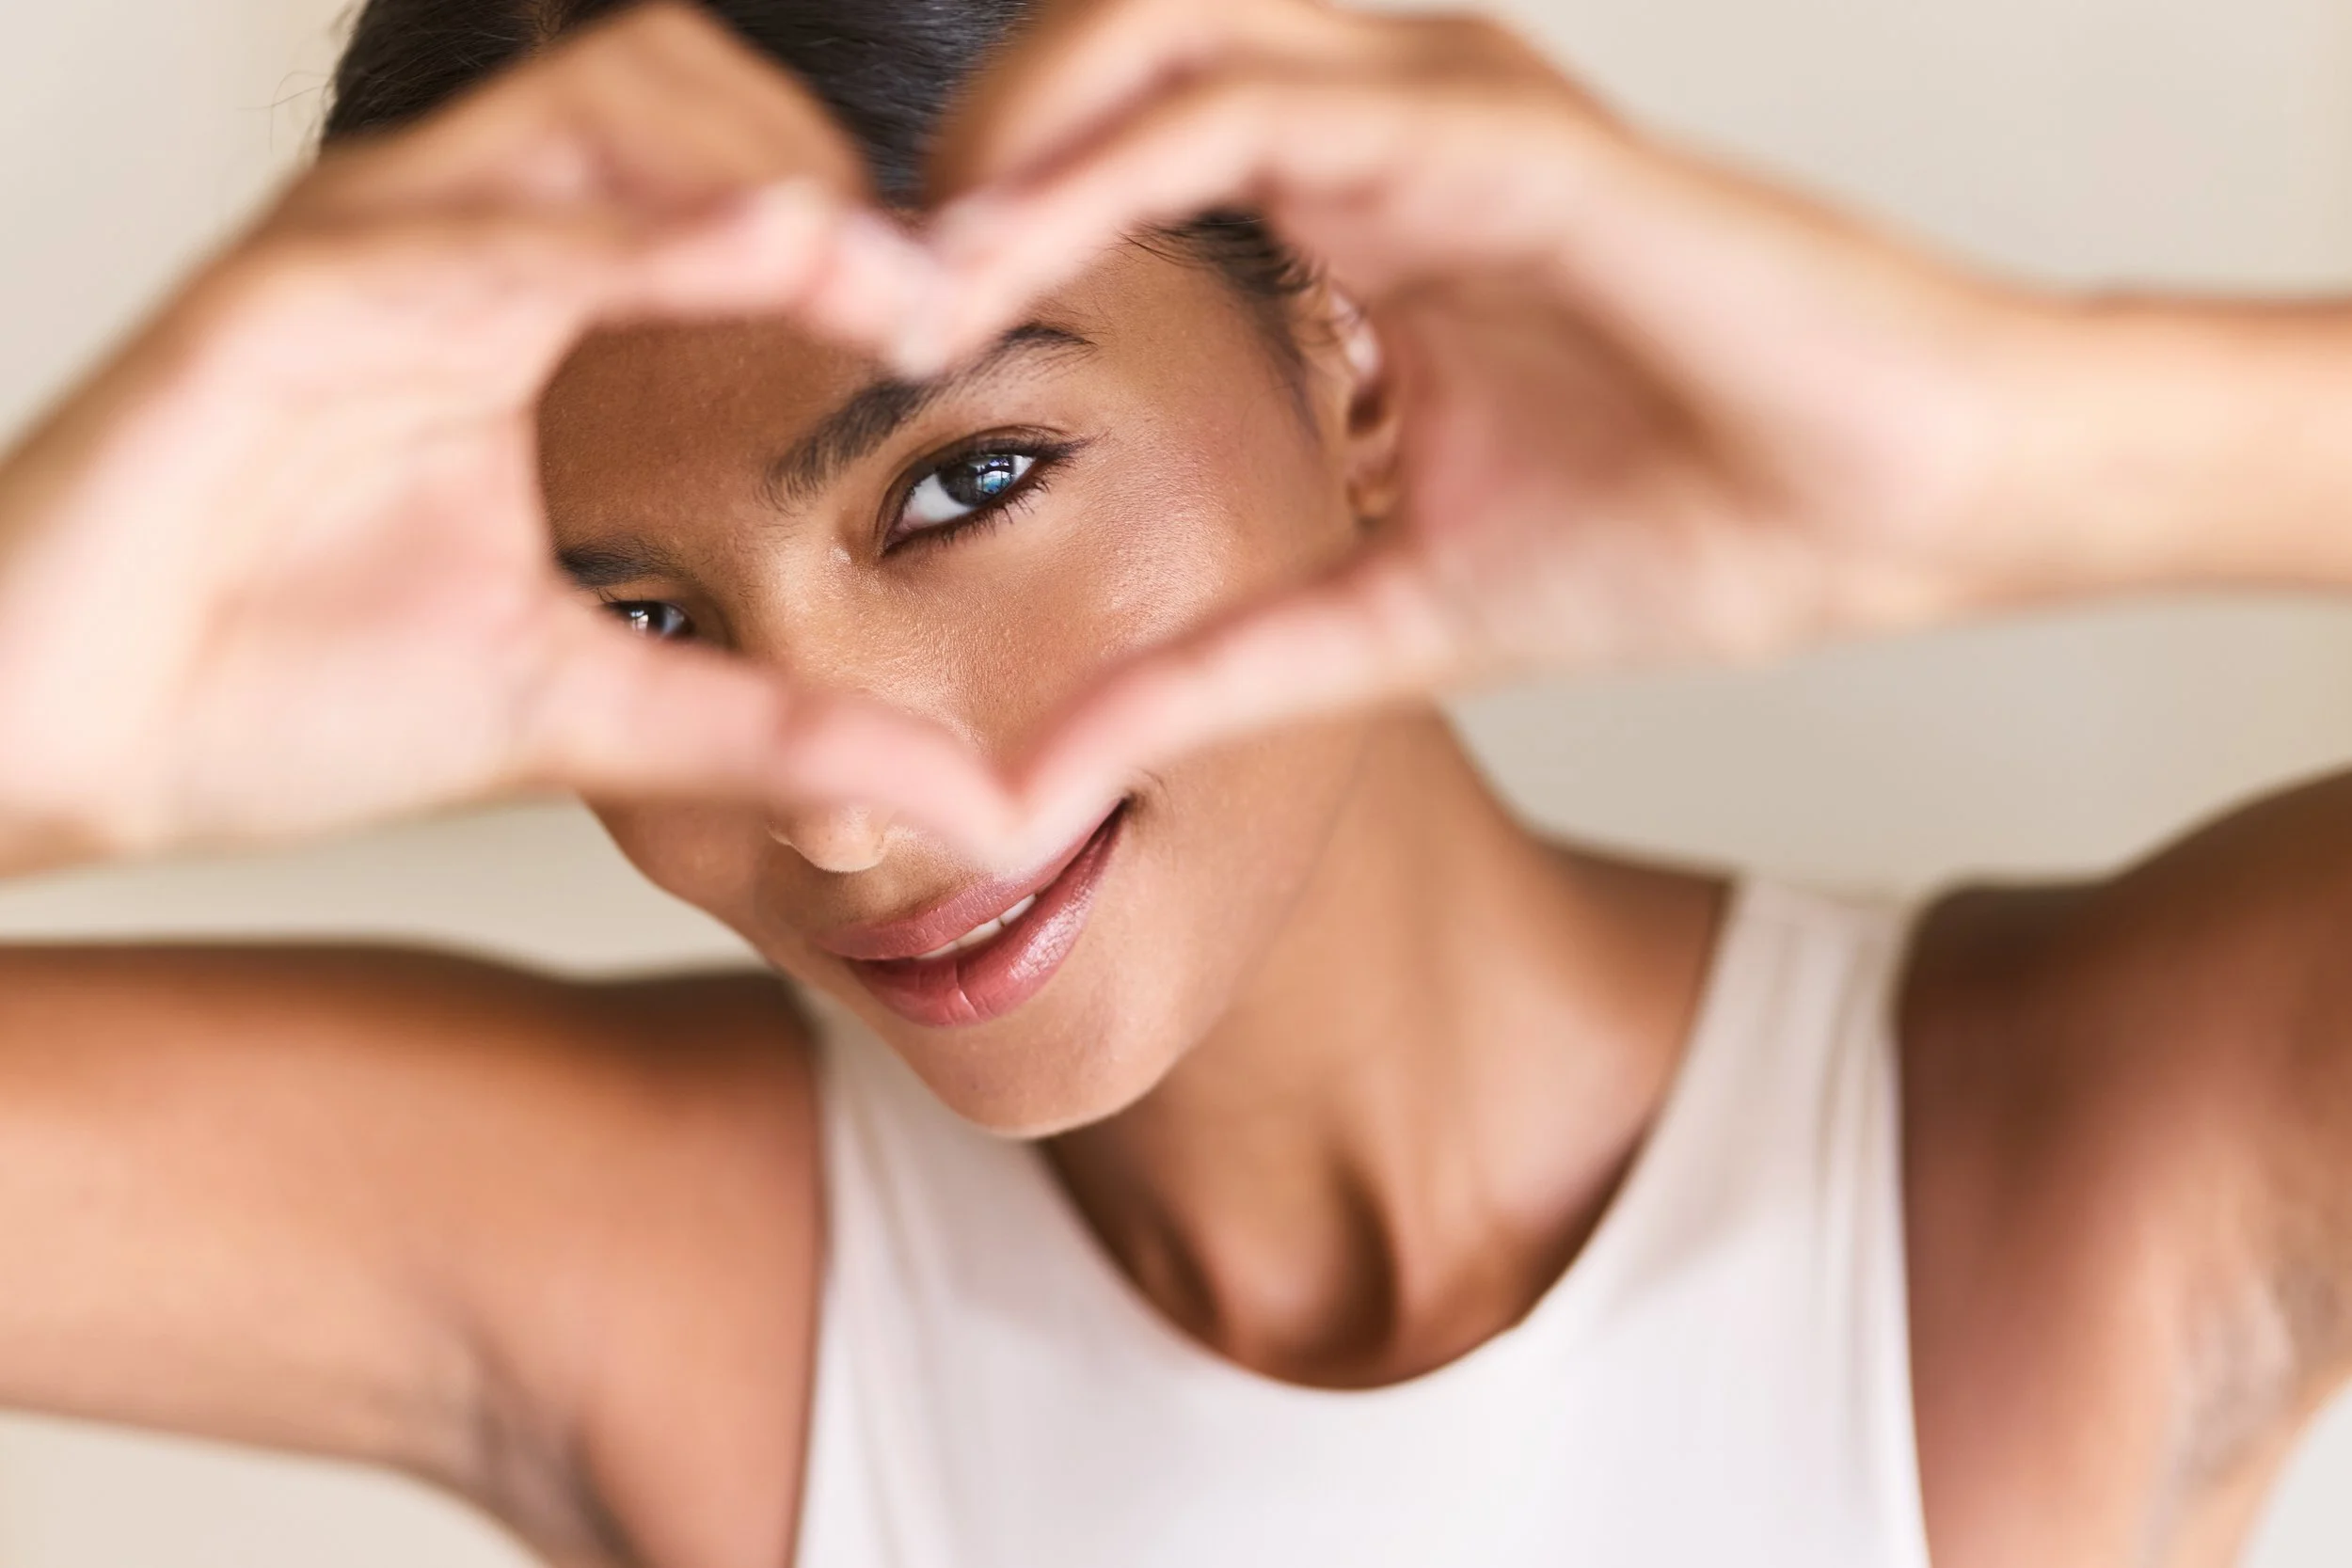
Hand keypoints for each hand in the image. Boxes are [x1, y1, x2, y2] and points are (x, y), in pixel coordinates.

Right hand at [0, 4, 1005, 872]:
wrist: (67, 756)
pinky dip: (630, 228)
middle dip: (830, 167)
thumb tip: (973, 809)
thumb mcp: (589, 707)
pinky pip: (477, 227)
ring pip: (590, 105)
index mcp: (511, 302)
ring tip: (893, 278)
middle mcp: (440, 245)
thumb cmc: (285, 700)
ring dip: (760, 171)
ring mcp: (353, 253)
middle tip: (951, 285)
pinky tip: (775, 257)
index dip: (858, 227)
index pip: (715, 175)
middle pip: (671, 82)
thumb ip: (773, 730)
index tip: (973, 315)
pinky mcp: (270, 301)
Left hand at [911, 0, 2101, 836]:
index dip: (990, 234)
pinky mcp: (1501, 139)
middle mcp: (1388, 134)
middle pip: (1110, 60)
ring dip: (1003, 138)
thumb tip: (1040, 780)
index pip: (1125, 157)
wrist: (1911, 508)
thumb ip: (1210, 679)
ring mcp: (1443, 117)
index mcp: (1368, 220)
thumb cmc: (1700, 534)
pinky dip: (1108, 162)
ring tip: (903, 272)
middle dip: (964, 157)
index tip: (886, 353)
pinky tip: (1004, 252)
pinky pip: (1254, 106)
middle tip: (859, 293)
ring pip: (1157, 36)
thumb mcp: (1387, 622)